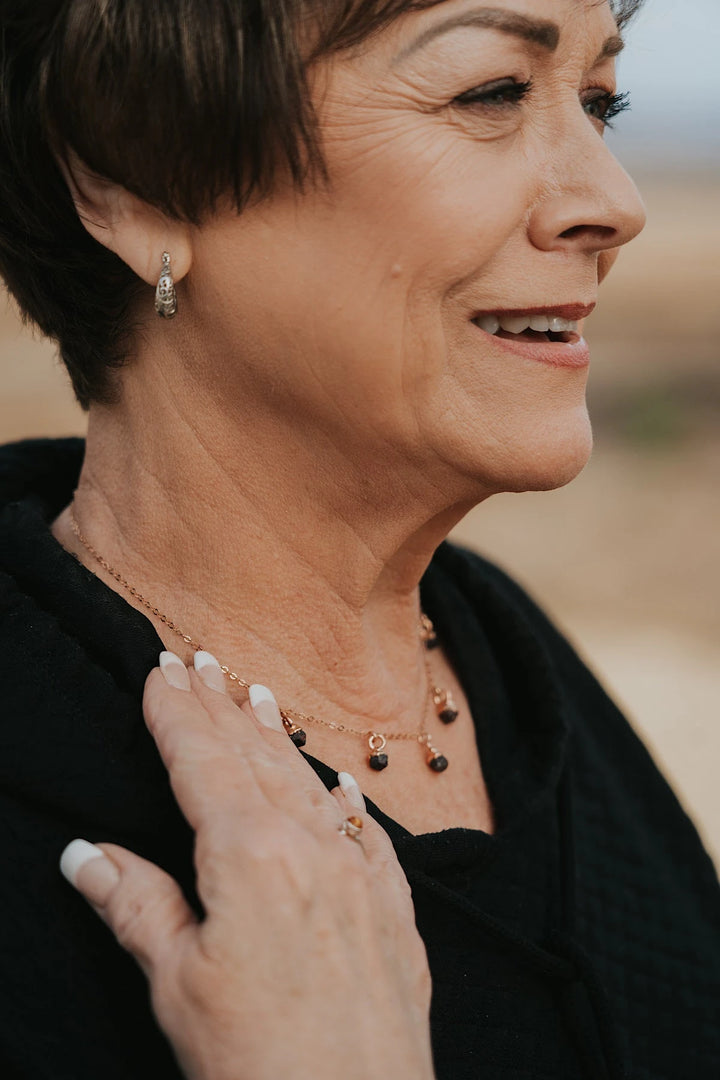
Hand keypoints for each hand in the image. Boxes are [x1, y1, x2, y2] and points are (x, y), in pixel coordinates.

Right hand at [60, 651, 434, 1079]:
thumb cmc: (259, 1067)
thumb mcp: (178, 986)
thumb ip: (137, 905)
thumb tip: (86, 853)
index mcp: (251, 857)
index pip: (203, 763)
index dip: (177, 714)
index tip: (160, 673)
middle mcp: (312, 849)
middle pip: (256, 759)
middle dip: (222, 707)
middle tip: (199, 660)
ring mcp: (360, 876)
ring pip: (309, 785)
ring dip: (277, 738)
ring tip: (256, 694)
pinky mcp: (393, 910)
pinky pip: (367, 834)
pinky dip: (344, 801)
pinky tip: (337, 781)